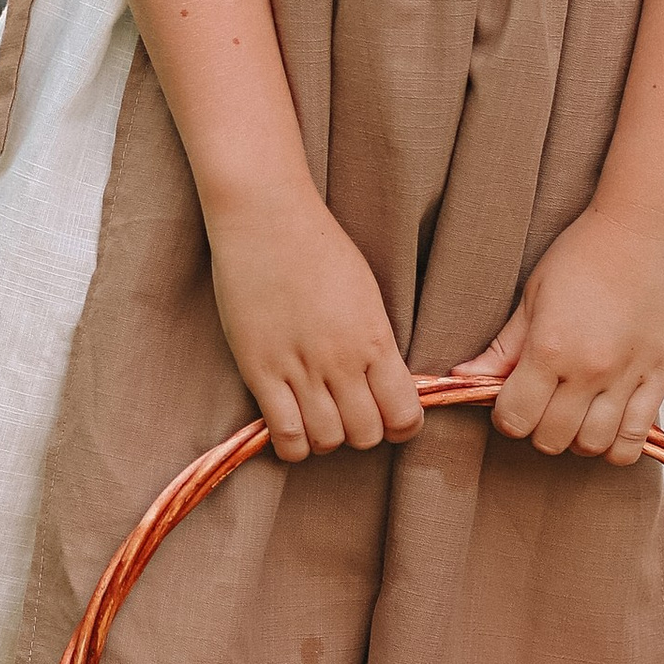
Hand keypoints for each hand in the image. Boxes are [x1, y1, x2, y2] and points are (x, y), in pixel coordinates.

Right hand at [208, 183, 424, 465]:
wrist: (265, 217)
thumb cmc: (317, 245)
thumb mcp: (365, 292)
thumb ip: (375, 339)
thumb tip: (383, 378)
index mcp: (375, 339)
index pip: (404, 414)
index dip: (401, 427)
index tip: (390, 418)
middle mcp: (342, 361)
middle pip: (366, 434)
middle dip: (362, 434)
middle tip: (350, 417)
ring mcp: (299, 368)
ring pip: (327, 440)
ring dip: (327, 440)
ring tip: (319, 421)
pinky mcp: (259, 370)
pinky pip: (284, 432)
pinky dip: (293, 445)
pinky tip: (292, 431)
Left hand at [472, 204, 663, 465]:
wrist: (647, 226)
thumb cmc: (585, 252)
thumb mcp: (532, 295)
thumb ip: (501, 348)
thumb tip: (464, 378)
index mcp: (551, 348)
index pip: (516, 417)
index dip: (507, 415)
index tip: (511, 398)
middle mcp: (590, 370)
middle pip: (552, 439)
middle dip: (537, 428)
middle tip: (541, 402)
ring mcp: (630, 377)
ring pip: (593, 446)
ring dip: (576, 438)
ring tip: (574, 412)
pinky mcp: (662, 376)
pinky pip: (637, 439)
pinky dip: (617, 444)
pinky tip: (606, 421)